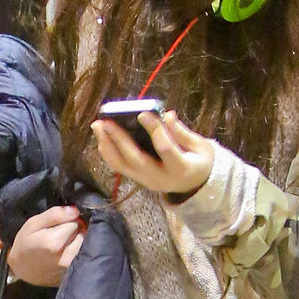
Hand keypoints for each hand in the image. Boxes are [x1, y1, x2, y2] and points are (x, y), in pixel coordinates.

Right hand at [8, 207, 85, 286]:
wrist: (23, 271)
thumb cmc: (25, 245)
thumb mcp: (32, 224)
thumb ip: (54, 215)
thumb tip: (75, 210)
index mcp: (54, 242)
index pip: (75, 221)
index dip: (67, 219)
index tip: (56, 224)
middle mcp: (66, 255)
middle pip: (81, 232)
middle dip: (72, 229)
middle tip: (57, 233)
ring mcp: (71, 266)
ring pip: (84, 242)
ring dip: (75, 239)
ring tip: (61, 242)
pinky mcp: (74, 271)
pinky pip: (83, 254)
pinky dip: (76, 249)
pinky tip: (63, 251)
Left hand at [92, 109, 213, 198]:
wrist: (195, 186)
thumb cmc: (200, 162)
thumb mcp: (201, 147)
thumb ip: (183, 133)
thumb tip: (167, 115)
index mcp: (180, 168)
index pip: (164, 148)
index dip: (154, 130)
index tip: (142, 113)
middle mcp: (160, 178)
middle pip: (136, 159)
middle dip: (119, 139)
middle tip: (106, 121)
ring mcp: (147, 181)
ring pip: (122, 166)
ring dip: (107, 146)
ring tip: (97, 126)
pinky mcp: (139, 180)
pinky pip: (120, 168)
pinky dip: (108, 152)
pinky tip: (102, 137)